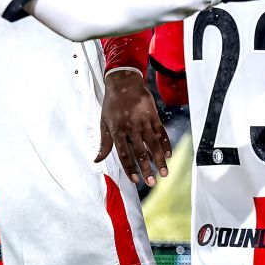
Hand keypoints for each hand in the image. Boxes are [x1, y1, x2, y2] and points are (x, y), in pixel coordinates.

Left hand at [96, 69, 171, 185]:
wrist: (124, 82)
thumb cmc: (112, 104)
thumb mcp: (104, 122)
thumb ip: (104, 143)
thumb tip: (97, 160)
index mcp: (117, 131)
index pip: (124, 154)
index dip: (130, 169)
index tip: (135, 181)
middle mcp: (131, 128)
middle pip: (140, 153)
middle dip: (146, 169)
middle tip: (152, 183)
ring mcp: (143, 121)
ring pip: (153, 145)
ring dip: (159, 161)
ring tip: (164, 174)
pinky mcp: (154, 116)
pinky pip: (161, 133)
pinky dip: (166, 145)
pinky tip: (168, 156)